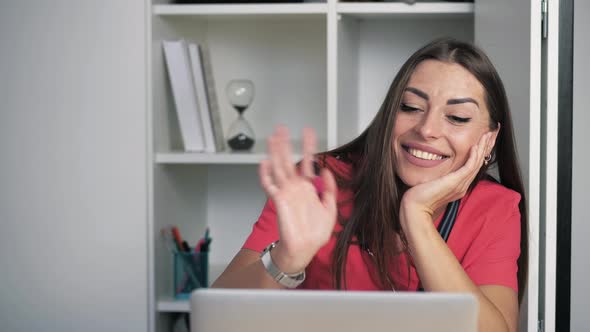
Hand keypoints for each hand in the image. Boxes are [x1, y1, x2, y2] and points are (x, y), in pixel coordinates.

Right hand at [258, 126, 337, 273]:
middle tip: (282, 129)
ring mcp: (286, 193)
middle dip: (285, 144)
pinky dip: (266, 174)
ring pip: (278, 168)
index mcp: (308, 188)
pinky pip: (269, 185)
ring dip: (275, 153)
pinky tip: (265, 163)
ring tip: (273, 138)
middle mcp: (296, 187)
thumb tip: (326, 171)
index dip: (308, 147)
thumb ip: (329, 189)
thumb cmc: (315, 233)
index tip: (309, 133)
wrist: (304, 248)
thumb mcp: (330, 209)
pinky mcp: (278, 201)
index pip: (307, 162)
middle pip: (288, 160)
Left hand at [400, 132, 492, 230]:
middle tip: (492, 133)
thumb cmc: (419, 197)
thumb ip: (438, 176)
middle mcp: (462, 185)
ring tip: (488, 135)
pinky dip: (473, 156)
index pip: (473, 166)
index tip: (483, 140)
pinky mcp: (455, 183)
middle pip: (479, 163)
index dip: (480, 152)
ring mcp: (460, 185)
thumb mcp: (432, 183)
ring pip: (477, 164)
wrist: (416, 207)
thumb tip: (436, 167)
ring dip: (483, 148)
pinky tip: (475, 146)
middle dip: (486, 147)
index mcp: (458, 186)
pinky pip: (468, 168)